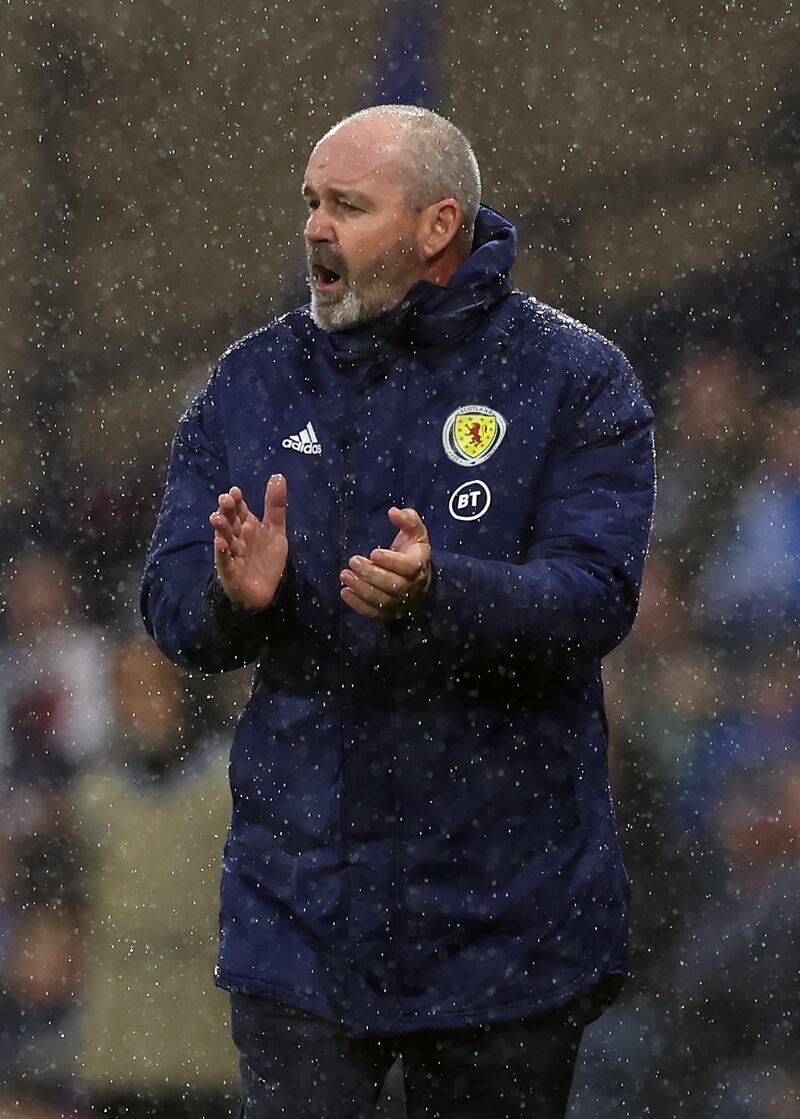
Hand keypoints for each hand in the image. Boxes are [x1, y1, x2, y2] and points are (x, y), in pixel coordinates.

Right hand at [209, 474, 288, 609]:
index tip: (235, 491)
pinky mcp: (231, 572)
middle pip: (230, 521)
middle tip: (225, 500)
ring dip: (221, 529)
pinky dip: (222, 553)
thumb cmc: (266, 559)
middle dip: (226, 511)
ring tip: (217, 518)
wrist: (267, 592)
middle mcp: (237, 538)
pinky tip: (220, 543)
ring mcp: (232, 554)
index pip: (239, 510)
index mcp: (246, 526)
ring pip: (224, 539)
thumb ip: (275, 506)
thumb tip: (277, 475)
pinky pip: (225, 561)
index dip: (236, 501)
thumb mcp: (275, 530)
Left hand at [340, 506, 431, 621]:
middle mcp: (412, 587)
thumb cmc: (412, 551)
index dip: (392, 562)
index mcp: (419, 565)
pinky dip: (358, 605)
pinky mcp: (389, 614)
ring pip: (382, 600)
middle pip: (394, 585)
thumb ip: (408, 519)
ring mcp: (401, 603)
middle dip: (371, 574)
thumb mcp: (415, 532)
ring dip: (362, 589)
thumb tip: (394, 512)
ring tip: (344, 575)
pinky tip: (344, 592)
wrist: (418, 580)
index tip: (373, 553)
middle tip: (353, 561)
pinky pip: (374, 613)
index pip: (409, 567)